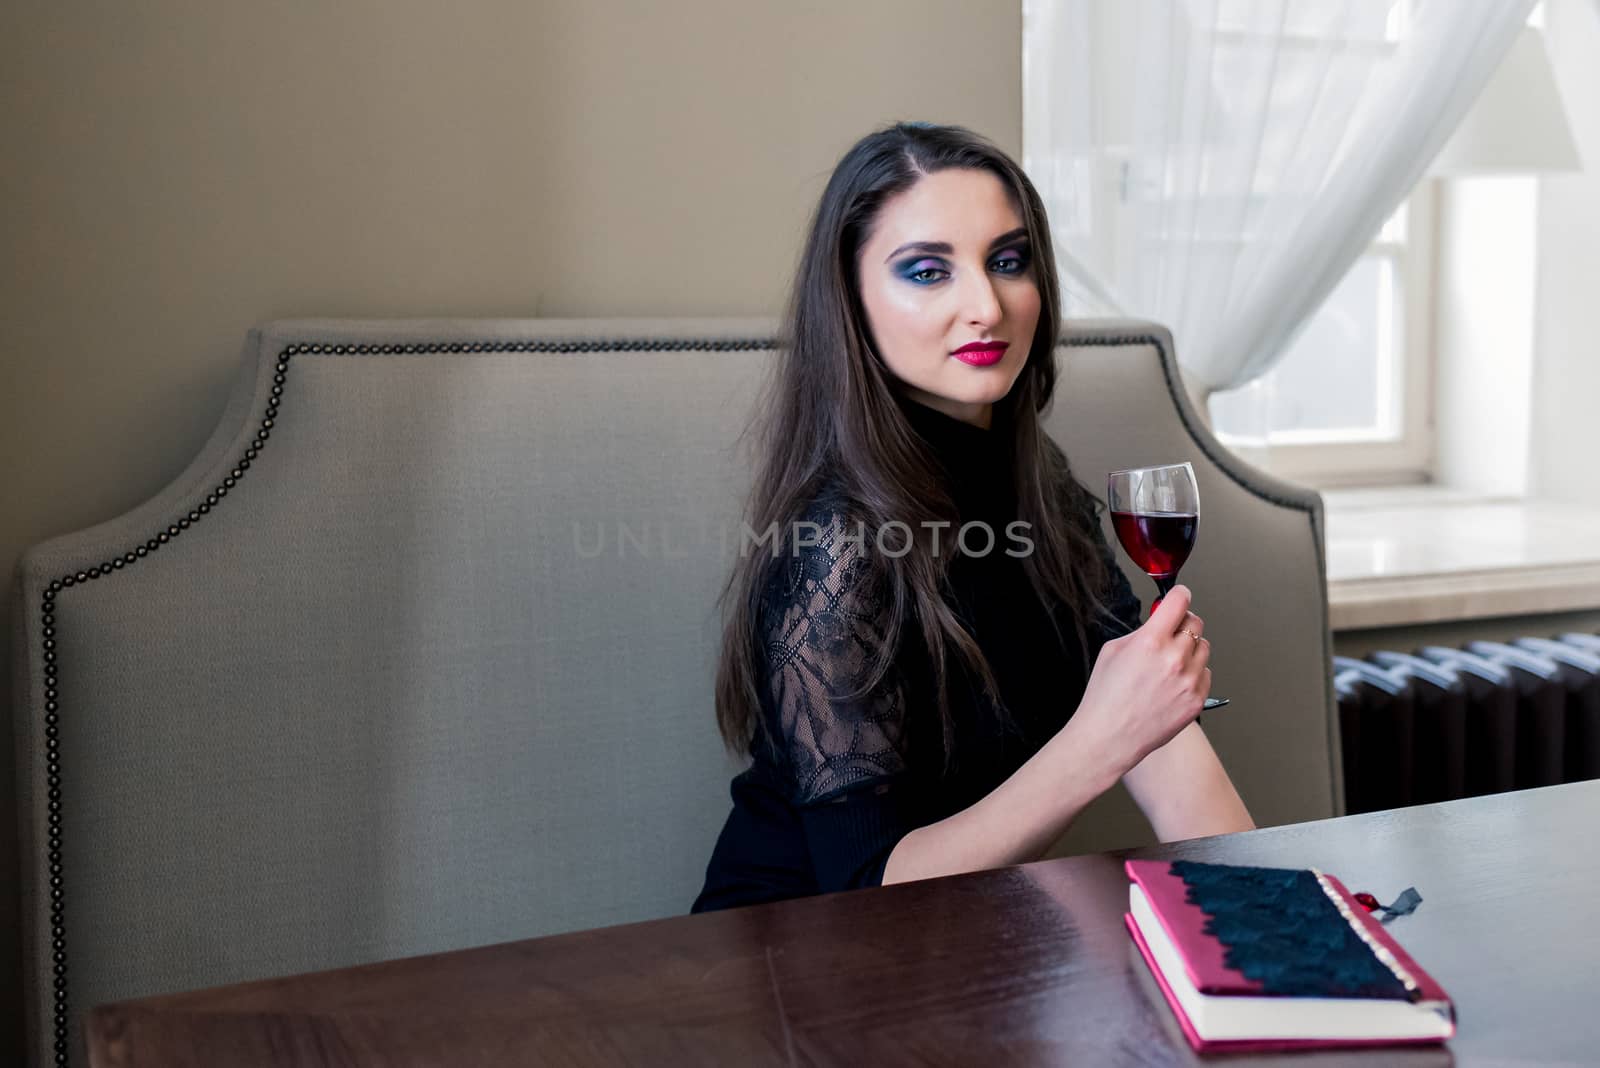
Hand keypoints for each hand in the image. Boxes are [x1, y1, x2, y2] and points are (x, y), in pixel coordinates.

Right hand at [1070, 585, 1210, 778]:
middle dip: (1183, 623)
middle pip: (1195, 623)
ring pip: (1203, 648)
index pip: (1179, 602)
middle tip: (1172, 631)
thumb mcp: (1112, 650)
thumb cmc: (1105, 696)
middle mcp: (1174, 659)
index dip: (1179, 595)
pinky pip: (1205, 673)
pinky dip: (1193, 673)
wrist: (1110, 735)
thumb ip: (1141, 632)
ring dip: (1190, 648)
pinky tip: (1174, 682)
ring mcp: (1189, 681)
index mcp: (1150, 642)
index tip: (1180, 596)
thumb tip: (1159, 621)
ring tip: (1170, 662)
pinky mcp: (1197, 700)